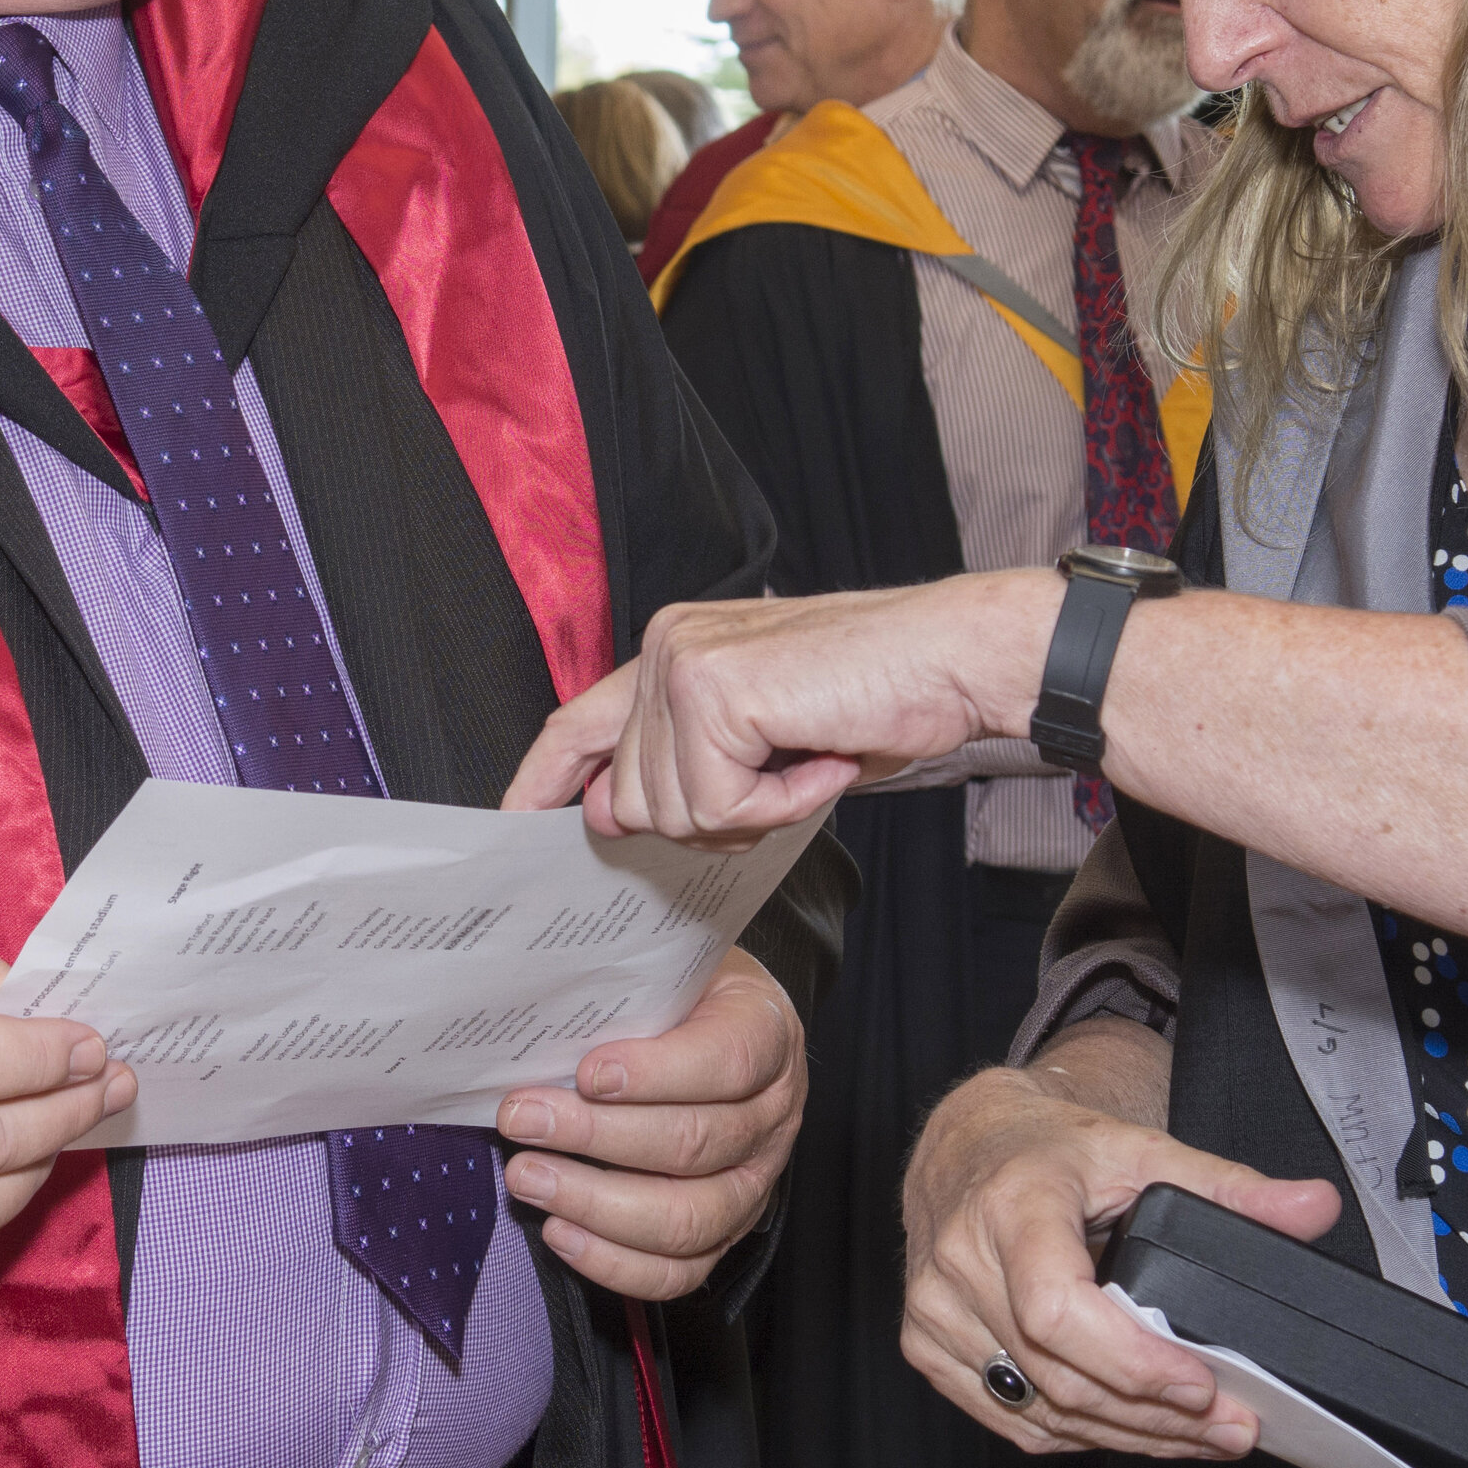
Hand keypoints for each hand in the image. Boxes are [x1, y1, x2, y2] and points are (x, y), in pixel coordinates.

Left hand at [495, 948, 803, 1298]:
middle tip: (523, 1119)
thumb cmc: (685, 996)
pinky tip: (560, 1230)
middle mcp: (771, 1117)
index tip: (587, 1073)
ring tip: (528, 1177)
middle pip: (694, 1145)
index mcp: (767, 1037)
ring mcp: (753, 1182)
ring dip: (596, 1204)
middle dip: (597, 1138)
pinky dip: (614, 1262)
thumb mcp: (672, 965)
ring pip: (686, 1218)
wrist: (723, 1028)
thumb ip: (628, 989)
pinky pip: (678, 1271)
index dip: (657, 1074)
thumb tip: (542, 1013)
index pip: (727, 1062)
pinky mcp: (724, 1231)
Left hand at [502, 575, 1054, 845]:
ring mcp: (682, 663)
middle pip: (632, 800)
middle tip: (785, 776)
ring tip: (808, 756)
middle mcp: (664, 647)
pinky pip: (718, 806)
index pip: (578, 722)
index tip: (514, 821)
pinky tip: (819, 757)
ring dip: (753, 810)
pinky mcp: (714, 690)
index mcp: (672, 651)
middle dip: (712, 817)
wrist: (952, 658)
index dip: (543, 778)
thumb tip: (610, 813)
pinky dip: (779, 805)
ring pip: (672, 812)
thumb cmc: (875, 697)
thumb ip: (689, 764)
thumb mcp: (765, 738)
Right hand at [899, 1024, 1340, 1459]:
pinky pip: (1014, 1419)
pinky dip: (1080, 1434)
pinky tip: (1132, 1427)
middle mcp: (960, 1261)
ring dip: (1129, 1435)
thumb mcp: (1141, 1150)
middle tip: (1231, 1424)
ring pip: (1041, 1411)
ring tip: (1200, 1435)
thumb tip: (1312, 1209)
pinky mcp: (927, 1348)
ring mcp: (935, 1312)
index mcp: (1011, 1205)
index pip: (1057, 1309)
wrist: (965, 1145)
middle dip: (1156, 1414)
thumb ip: (1229, 1187)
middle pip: (1060, 1376)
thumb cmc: (1045, 1150)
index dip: (1131, 1361)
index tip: (1199, 1383)